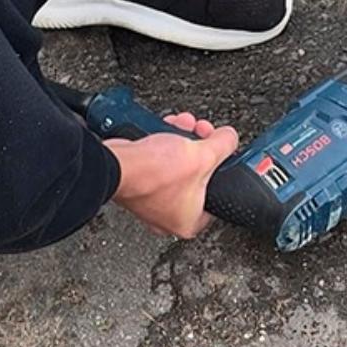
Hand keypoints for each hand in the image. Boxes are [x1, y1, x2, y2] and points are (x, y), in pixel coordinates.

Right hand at [104, 112, 239, 238]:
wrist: (116, 163)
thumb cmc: (153, 173)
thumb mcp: (203, 155)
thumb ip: (224, 145)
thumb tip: (230, 138)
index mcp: (189, 221)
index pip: (219, 195)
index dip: (224, 167)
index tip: (224, 152)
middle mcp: (169, 216)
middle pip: (198, 175)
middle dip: (201, 147)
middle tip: (203, 134)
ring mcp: (152, 201)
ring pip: (179, 165)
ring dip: (184, 140)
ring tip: (185, 125)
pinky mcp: (140, 185)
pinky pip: (161, 162)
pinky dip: (166, 144)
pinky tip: (169, 128)